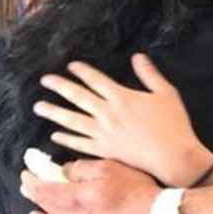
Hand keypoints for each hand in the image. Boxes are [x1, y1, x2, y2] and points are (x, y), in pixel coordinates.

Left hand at [20, 159, 158, 213]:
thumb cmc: (137, 191)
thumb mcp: (110, 168)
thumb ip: (82, 168)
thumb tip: (63, 172)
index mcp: (78, 198)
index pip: (45, 191)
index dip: (32, 183)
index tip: (25, 175)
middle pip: (49, 210)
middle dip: (34, 198)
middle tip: (27, 191)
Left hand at [34, 54, 212, 187]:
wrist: (173, 157)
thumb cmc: (173, 124)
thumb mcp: (166, 93)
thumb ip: (149, 74)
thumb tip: (138, 56)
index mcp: (122, 97)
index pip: (96, 80)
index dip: (82, 71)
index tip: (70, 66)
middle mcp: (108, 113)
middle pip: (78, 97)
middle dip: (60, 87)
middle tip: (44, 80)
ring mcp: (104, 133)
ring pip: (73, 120)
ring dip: (55, 112)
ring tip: (39, 107)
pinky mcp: (105, 150)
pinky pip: (80, 144)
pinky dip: (67, 139)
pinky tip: (55, 135)